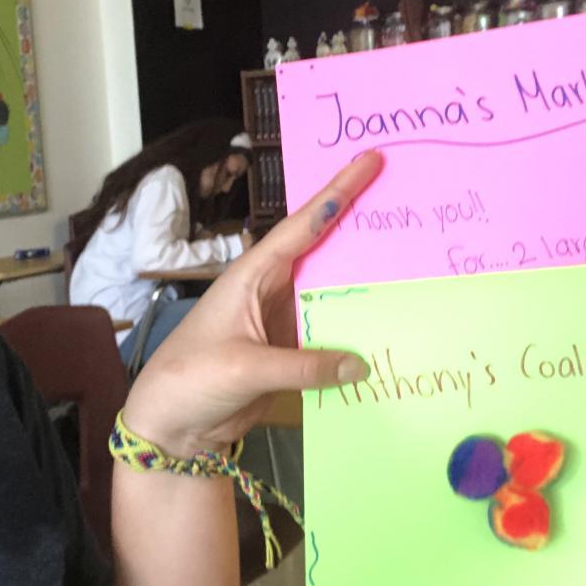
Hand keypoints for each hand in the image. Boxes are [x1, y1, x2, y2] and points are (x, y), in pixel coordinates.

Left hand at [121, 151, 381, 456]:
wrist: (170, 425)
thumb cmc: (191, 379)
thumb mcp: (245, 367)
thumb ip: (304, 367)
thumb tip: (360, 365)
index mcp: (252, 275)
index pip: (303, 225)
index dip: (337, 192)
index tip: (369, 160)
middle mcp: (271, 290)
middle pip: (325, 253)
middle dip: (362, 230)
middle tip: (407, 207)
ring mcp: (282, 321)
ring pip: (334, 296)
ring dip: (367, 287)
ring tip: (415, 268)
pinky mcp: (291, 354)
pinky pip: (332, 337)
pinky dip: (357, 335)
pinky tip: (390, 332)